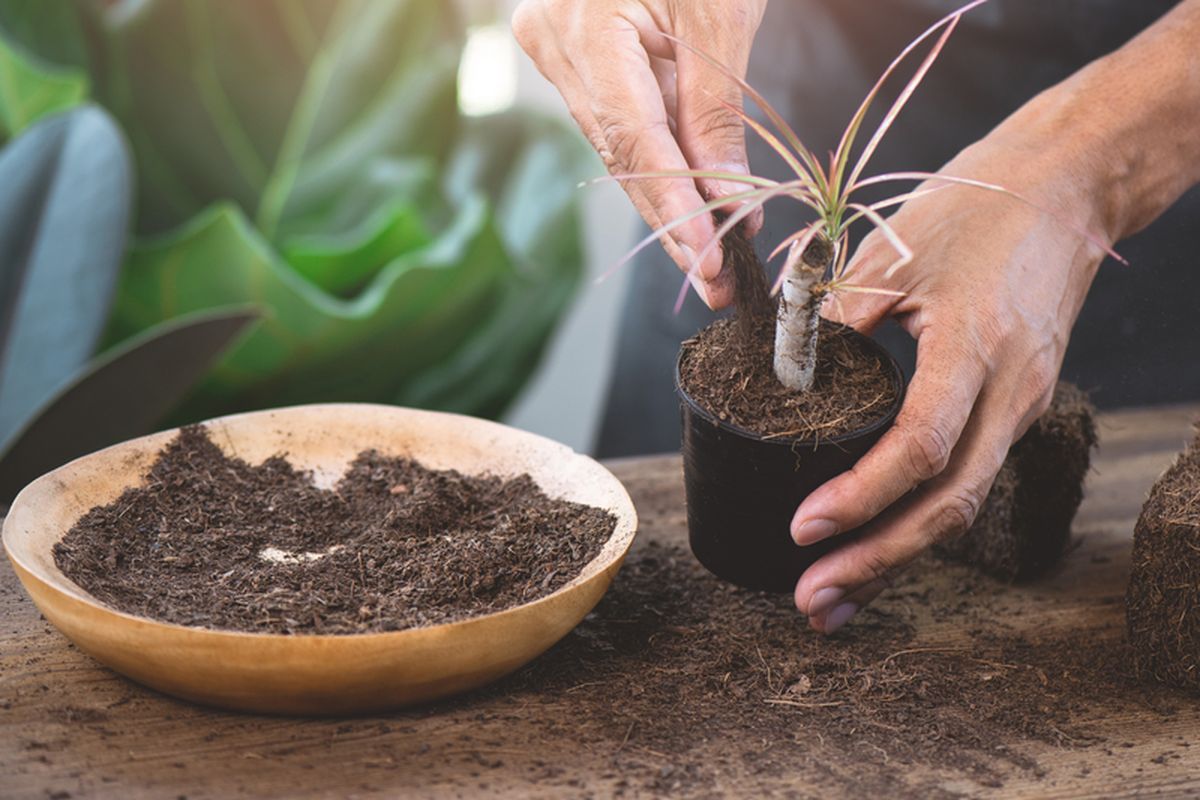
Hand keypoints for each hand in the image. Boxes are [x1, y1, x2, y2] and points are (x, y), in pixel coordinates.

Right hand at [512, 0, 767, 308]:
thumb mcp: (720, 13)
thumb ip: (714, 109)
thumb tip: (728, 199)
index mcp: (584, 23)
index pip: (632, 138)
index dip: (674, 207)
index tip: (711, 262)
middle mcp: (554, 42)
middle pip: (619, 155)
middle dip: (674, 222)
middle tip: (719, 283)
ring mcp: (555, 49)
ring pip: (617, 147)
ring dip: (668, 203)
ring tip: (714, 259)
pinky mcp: (573, 57)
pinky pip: (616, 123)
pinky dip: (658, 163)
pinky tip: (692, 207)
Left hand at [790, 130, 1113, 633]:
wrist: (1066, 191)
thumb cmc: (977, 209)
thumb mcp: (892, 254)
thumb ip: (833, 321)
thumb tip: (778, 382)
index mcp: (977, 347)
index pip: (920, 446)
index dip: (862, 496)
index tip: (803, 528)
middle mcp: (1011, 392)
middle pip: (949, 504)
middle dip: (877, 561)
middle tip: (811, 602)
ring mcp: (1022, 406)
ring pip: (963, 504)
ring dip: (898, 557)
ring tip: (834, 598)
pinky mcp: (1016, 408)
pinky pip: (969, 479)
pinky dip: (920, 521)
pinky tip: (880, 546)